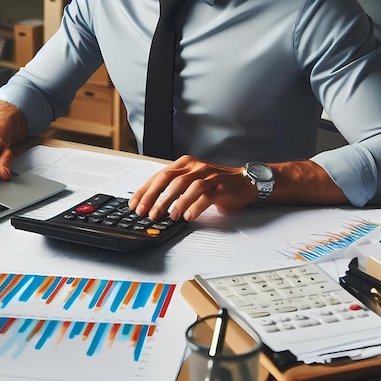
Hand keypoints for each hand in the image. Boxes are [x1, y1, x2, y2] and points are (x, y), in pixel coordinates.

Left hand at [128, 155, 254, 221]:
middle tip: (146, 212)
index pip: (160, 175)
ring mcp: (209, 176)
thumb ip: (175, 187)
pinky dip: (194, 206)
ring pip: (187, 186)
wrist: (244, 182)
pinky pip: (205, 196)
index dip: (146, 190)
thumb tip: (151, 203)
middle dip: (155, 196)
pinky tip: (187, 216)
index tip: (135, 204)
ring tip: (168, 216)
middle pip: (170, 179)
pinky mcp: (221, 187)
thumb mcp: (193, 180)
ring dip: (175, 202)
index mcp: (186, 163)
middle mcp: (196, 167)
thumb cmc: (216, 183)